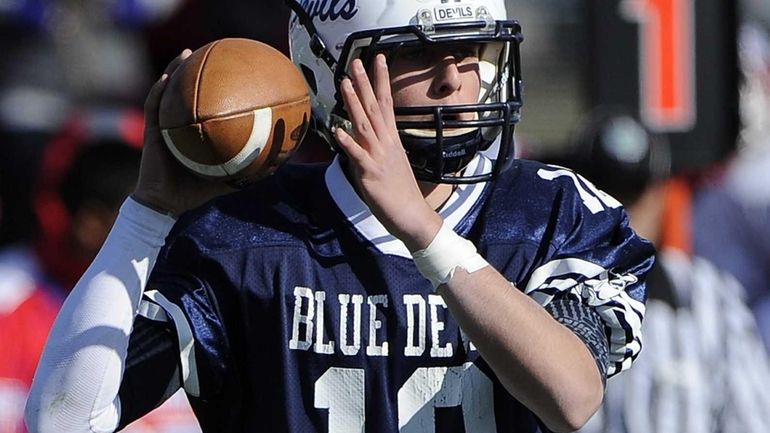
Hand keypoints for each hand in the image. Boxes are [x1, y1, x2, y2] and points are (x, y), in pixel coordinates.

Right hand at [133, 49, 233, 215]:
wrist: (164, 203)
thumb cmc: (191, 193)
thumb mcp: (223, 181)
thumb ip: (243, 174)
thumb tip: (271, 170)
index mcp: (194, 134)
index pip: (204, 107)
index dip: (214, 90)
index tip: (229, 73)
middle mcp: (178, 126)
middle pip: (186, 93)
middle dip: (196, 71)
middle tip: (211, 52)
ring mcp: (163, 127)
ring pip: (168, 93)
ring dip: (175, 71)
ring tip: (187, 54)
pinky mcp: (151, 132)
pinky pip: (154, 107)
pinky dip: (159, 91)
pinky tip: (166, 78)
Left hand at [335, 55, 442, 250]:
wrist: (412, 216)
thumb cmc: (399, 193)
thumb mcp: (386, 164)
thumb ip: (370, 149)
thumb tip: (355, 139)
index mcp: (391, 140)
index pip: (386, 103)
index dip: (381, 80)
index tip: (378, 59)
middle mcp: (386, 144)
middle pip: (375, 107)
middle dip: (366, 83)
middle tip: (356, 61)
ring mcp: (379, 157)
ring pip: (365, 125)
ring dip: (354, 103)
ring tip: (345, 83)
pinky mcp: (371, 174)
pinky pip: (358, 155)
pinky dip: (348, 142)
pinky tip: (338, 129)